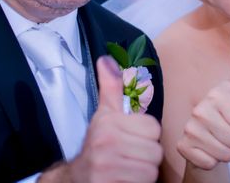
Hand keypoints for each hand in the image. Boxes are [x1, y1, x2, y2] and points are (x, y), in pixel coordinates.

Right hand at [44, 56, 162, 182]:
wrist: (74, 180)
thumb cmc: (96, 147)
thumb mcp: (103, 115)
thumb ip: (110, 87)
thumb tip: (106, 59)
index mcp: (109, 123)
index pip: (153, 128)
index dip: (146, 136)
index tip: (132, 139)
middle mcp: (106, 143)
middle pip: (155, 151)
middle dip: (145, 156)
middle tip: (130, 157)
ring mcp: (106, 167)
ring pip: (151, 170)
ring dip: (142, 173)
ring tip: (128, 169)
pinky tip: (124, 179)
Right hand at [177, 33, 229, 170]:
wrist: (206, 139)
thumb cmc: (229, 115)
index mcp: (217, 94)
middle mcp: (200, 108)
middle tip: (228, 132)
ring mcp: (189, 128)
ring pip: (225, 154)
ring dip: (226, 152)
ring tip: (218, 140)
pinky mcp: (182, 147)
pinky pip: (210, 163)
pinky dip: (212, 161)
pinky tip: (207, 150)